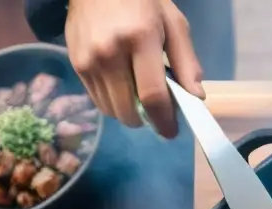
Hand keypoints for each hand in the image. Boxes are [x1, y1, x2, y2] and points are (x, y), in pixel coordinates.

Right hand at [65, 0, 204, 138]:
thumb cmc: (142, 1)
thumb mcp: (174, 23)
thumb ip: (187, 62)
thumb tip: (196, 97)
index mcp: (139, 39)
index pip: (152, 95)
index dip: (164, 121)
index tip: (172, 132)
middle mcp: (109, 53)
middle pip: (129, 110)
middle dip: (147, 120)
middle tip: (159, 112)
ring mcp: (88, 60)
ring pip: (112, 110)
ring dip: (130, 113)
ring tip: (141, 98)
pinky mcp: (75, 63)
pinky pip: (97, 99)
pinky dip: (114, 103)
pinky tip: (124, 88)